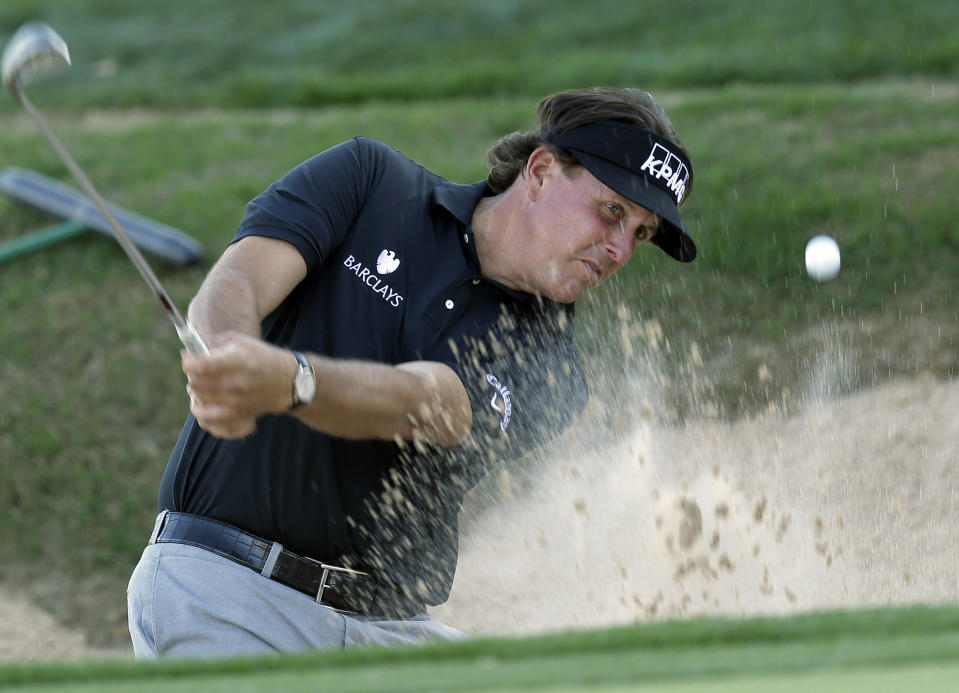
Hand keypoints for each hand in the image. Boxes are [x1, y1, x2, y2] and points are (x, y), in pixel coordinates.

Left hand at [182, 331, 296, 438]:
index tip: (189, 357)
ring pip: (199, 398)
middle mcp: (235, 383)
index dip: (188, 361)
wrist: (288, 381)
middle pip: (195, 382)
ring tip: (202, 383)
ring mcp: (236, 402)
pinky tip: (202, 401)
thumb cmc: (262, 357)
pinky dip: (200, 409)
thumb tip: (193, 352)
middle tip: (198, 369)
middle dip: (193, 374)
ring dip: (196, 390)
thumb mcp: (241, 341)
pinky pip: (207, 418)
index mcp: (237, 361)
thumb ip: (215, 343)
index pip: (199, 365)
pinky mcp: (237, 415)